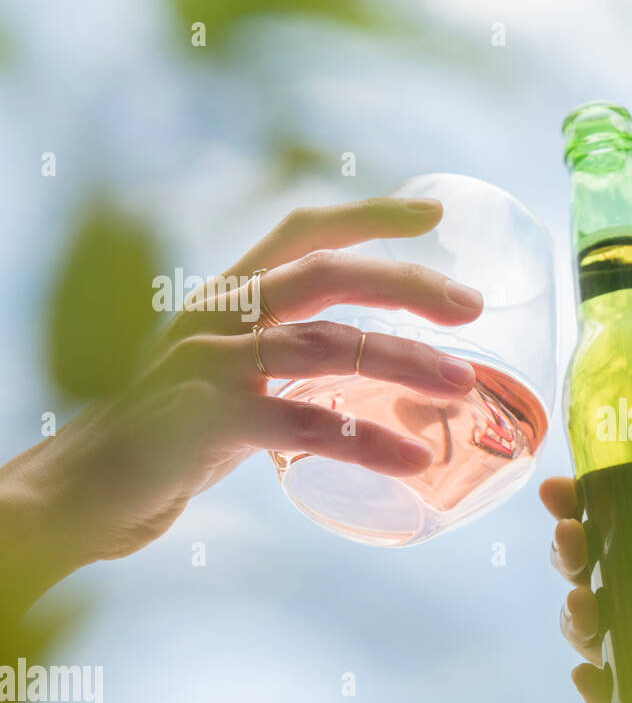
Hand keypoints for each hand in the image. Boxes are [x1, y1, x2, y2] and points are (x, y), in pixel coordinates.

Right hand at [1, 197, 483, 611]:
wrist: (88, 488)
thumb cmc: (172, 430)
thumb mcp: (228, 369)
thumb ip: (286, 352)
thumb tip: (380, 362)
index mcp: (227, 293)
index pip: (303, 232)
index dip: (371, 215)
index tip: (436, 214)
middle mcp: (217, 313)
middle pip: (326, 275)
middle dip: (406, 284)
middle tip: (472, 306)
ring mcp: (208, 363)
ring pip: (326, 348)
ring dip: (404, 363)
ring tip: (463, 386)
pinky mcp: (205, 420)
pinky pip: (304, 425)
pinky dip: (366, 443)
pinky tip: (413, 460)